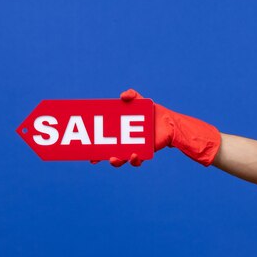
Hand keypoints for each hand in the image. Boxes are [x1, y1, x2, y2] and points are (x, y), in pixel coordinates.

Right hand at [91, 88, 220, 167]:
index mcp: (119, 131)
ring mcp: (134, 148)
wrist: (169, 121)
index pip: (103, 140)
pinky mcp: (145, 152)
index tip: (87, 150)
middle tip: (95, 158)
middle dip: (100, 157)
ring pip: (121, 159)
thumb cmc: (152, 111)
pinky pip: (138, 160)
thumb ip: (132, 95)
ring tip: (113, 158)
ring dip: (116, 161)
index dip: (94, 147)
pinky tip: (134, 155)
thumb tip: (123, 96)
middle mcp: (124, 142)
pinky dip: (134, 159)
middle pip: (108, 152)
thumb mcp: (141, 101)